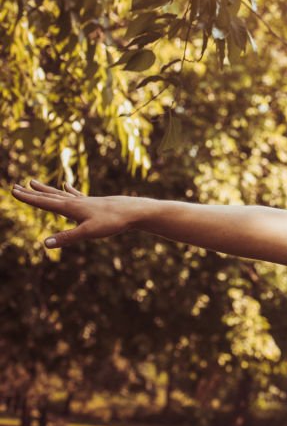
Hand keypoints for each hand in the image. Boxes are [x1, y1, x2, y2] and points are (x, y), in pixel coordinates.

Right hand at [10, 180, 135, 247]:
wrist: (133, 211)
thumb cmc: (112, 222)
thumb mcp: (88, 232)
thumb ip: (67, 237)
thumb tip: (45, 244)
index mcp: (70, 207)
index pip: (44, 202)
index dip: (28, 198)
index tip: (13, 191)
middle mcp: (74, 201)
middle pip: (48, 196)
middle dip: (32, 192)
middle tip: (15, 186)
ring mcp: (84, 201)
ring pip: (59, 194)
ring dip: (45, 189)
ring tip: (33, 182)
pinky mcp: (93, 202)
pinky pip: (76, 194)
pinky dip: (68, 190)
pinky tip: (66, 185)